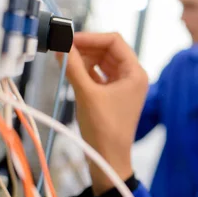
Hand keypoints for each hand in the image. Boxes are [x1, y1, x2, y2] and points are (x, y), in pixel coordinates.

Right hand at [58, 32, 147, 195]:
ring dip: (84, 59)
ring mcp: (123, 86)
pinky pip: (99, 75)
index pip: (114, 41)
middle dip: (86, 48)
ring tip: (64, 61)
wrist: (108, 159)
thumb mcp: (86, 94)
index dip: (91, 37)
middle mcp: (133, 76)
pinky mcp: (113, 95)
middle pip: (108, 50)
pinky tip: (70, 71)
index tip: (68, 39)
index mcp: (136, 73)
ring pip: (102, 62)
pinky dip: (85, 71)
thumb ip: (74, 67)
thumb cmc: (103, 129)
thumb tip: (61, 45)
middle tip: (62, 49)